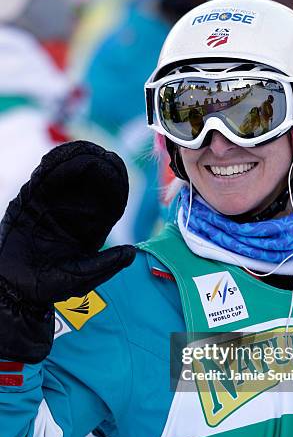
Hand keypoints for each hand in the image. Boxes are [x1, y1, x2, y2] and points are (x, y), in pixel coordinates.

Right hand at [0, 140, 135, 362]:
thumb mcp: (83, 277)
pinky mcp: (28, 203)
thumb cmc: (50, 285)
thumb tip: (132, 251)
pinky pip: (40, 180)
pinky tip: (59, 156)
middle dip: (98, 168)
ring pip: (65, 177)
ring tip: (86, 148)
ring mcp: (50, 206)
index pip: (106, 203)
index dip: (114, 186)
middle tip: (106, 154)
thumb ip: (107, 264)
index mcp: (89, 229)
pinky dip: (50, 167)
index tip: (121, 170)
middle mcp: (72, 214)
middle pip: (88, 185)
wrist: (15, 288)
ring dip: (75, 161)